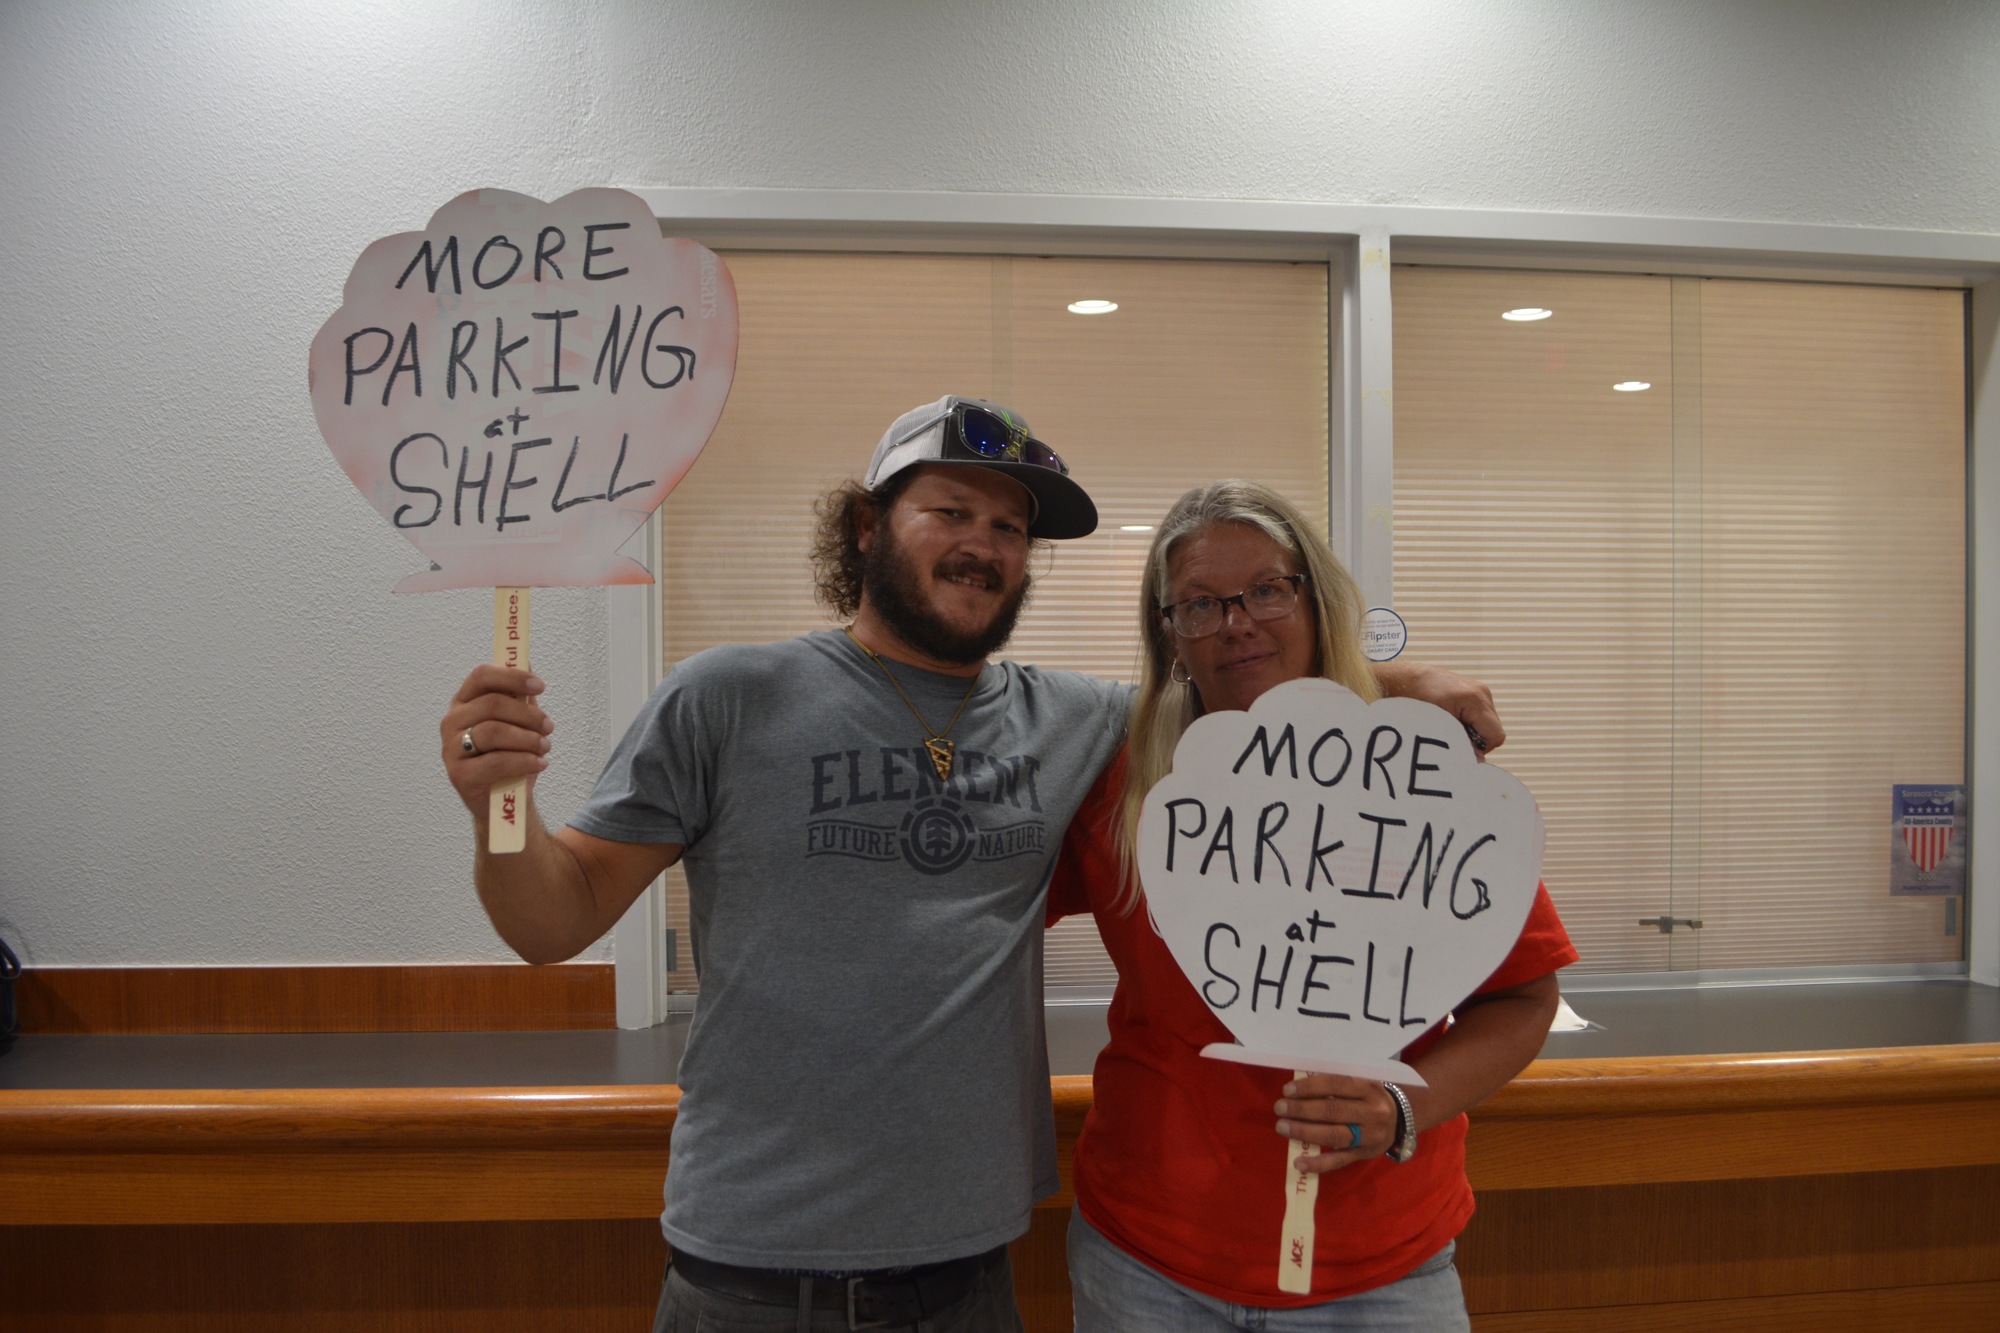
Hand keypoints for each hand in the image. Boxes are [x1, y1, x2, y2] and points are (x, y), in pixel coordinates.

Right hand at [441, 665, 553, 818]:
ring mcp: (452, 748)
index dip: (512, 676)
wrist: (502, 801)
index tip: (540, 685)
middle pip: (492, 704)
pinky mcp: (459, 775)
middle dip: (528, 715)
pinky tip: (539, 763)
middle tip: (549, 726)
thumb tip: (526, 660)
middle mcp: (452, 722)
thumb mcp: (517, 722)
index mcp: (464, 702)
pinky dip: (524, 761)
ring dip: (528, 739)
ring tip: (545, 747)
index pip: (481, 676)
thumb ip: (518, 695)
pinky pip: (496, 762)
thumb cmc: (509, 756)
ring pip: (494, 732)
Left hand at [1273, 1074, 1397, 1174]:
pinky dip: (1318, 1164)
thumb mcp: (1361, 1083)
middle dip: (1302, 1109)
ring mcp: (1369, 1136)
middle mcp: (1371, 1112)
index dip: (1310, 1087)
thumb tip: (1299, 1088)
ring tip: (1282, 1127)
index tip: (1287, 1090)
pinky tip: (1299, 1162)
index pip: (1336, 1085)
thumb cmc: (1371, 1097)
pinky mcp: (1364, 1155)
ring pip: (1334, 1136)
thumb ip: (1336, 1085)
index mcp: (1369, 1088)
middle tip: (1279, 1108)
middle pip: (1333, 1111)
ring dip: (1305, 1132)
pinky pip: (1339, 1161)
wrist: (1402, 1118)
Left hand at [1370, 660, 1504, 756]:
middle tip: (1450, 737)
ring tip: (1448, 726)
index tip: (1458, 746)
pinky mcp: (1474, 691)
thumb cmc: (1415, 700)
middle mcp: (1482, 692)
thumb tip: (1478, 762)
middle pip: (1493, 731)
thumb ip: (1459, 744)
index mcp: (1475, 698)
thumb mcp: (1436, 726)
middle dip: (1475, 740)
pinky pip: (1479, 715)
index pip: (1495, 735)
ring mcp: (1480, 690)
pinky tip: (1450, 719)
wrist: (1404, 679)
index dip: (1480, 748)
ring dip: (1471, 731)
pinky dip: (1468, 722)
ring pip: (1487, 724)